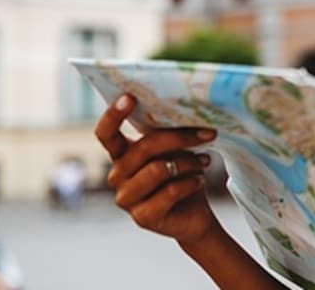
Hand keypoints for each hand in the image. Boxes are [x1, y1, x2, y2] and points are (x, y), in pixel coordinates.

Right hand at [95, 93, 219, 244]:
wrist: (193, 215)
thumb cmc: (182, 175)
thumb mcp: (175, 150)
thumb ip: (168, 133)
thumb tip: (186, 109)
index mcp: (121, 155)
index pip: (106, 133)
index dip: (113, 115)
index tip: (129, 96)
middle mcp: (117, 176)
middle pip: (144, 148)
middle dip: (179, 137)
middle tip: (208, 133)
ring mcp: (126, 199)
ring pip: (159, 169)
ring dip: (188, 162)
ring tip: (204, 162)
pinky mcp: (142, 217)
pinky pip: (169, 192)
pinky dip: (190, 182)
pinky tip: (199, 180)